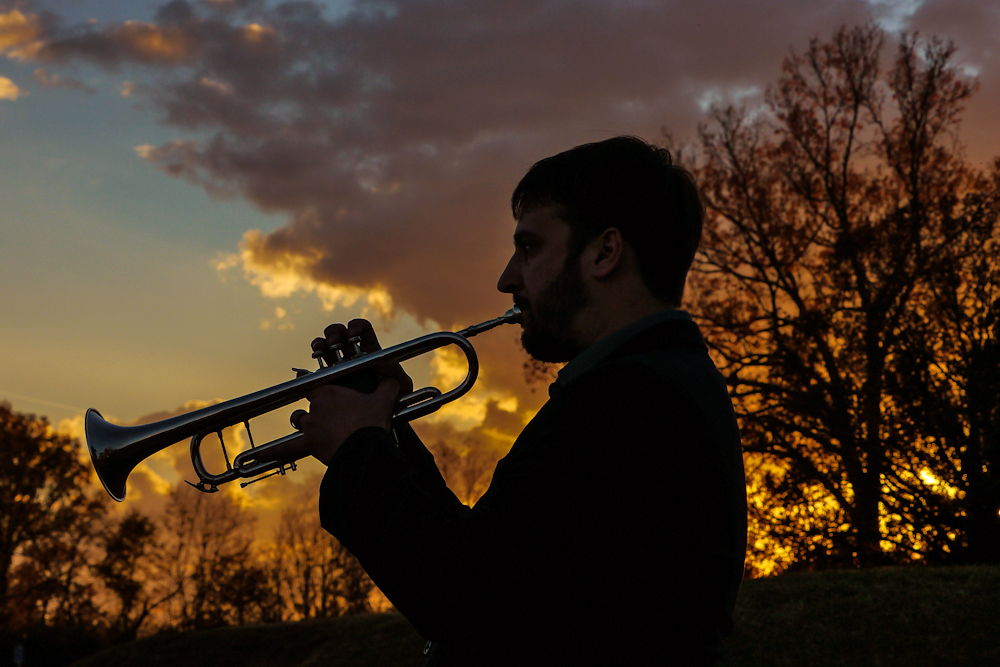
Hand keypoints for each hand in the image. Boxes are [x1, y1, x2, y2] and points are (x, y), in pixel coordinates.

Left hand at [278, 319, 412, 465]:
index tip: (317, 385)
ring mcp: (310, 426)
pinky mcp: (308, 445)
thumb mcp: (383, 400)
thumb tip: (394, 379)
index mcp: (330, 391)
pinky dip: (273, 451)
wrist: (364, 448)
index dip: (319, 385)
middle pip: (310, 403)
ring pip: (298, 420)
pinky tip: (258, 456)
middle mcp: (316, 406)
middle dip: (317, 408)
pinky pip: (286, 447)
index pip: (318, 383)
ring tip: (312, 429)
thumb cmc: (372, 422)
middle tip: (330, 414)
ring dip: (303, 424)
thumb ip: (388, 386)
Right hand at [310, 318, 413, 395]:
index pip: (361, 329)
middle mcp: (351, 355)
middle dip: (334, 332)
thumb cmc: (396, 400)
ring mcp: (336, 367)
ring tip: (319, 351)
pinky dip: (305, 369)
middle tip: (335, 343)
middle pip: (338, 333)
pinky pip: (311, 372)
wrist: (380, 420)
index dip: (356, 326)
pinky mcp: (325, 383)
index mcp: (369, 350)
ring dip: (319, 344)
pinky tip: (305, 372)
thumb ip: (396, 372)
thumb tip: (382, 363)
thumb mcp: (402, 385)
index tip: (353, 334)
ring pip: (323, 347)